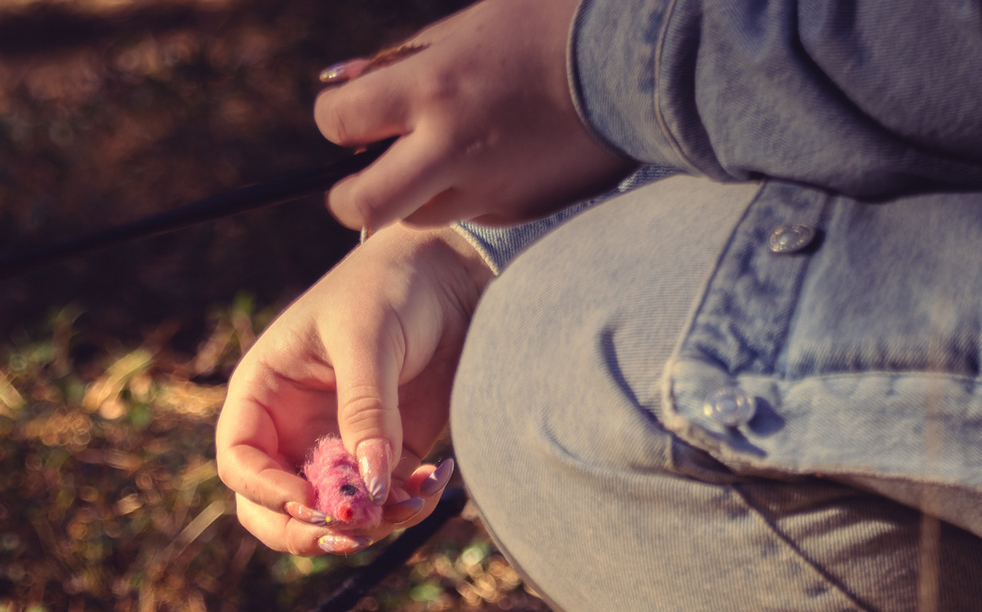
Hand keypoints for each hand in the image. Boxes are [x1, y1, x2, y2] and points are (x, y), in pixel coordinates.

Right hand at [216, 225, 488, 555]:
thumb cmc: (389, 287)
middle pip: (267, 508)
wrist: (452, 275)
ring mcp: (334, 450)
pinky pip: (379, 506)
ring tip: (407, 504)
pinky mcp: (381, 460)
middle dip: (304, 529)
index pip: (239, 460)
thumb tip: (368, 488)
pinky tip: (430, 484)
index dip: (264, 491)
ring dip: (362, 528)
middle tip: (349, 533)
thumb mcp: (368, 338)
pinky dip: (402, 510)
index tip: (311, 501)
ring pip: (324, 517)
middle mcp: (290, 430)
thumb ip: (364, 410)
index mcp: (264, 394)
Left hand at [316, 0, 628, 231]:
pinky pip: (472, 213)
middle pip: (360, 206)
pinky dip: (470, 195)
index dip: (335, 120)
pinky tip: (501, 158)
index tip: (349, 117)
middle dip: (347, 198)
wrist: (646, 56)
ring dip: (412, 197)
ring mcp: (486, 186)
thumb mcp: (469, 25)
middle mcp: (451, 146)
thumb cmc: (552, 23)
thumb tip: (339, 84)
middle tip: (357, 183)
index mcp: (432, 87)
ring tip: (441, 159)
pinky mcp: (520, 209)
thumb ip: (401, 62)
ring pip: (416, 218)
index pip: (339, 121)